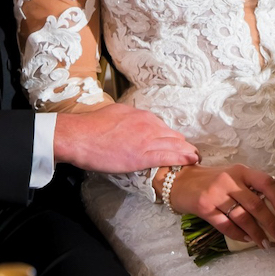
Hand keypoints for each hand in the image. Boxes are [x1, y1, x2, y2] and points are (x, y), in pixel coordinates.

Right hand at [53, 102, 200, 173]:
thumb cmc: (92, 126)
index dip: (171, 138)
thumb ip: (130, 120)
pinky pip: (168, 157)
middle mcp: (148, 125)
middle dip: (183, 146)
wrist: (80, 136)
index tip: (175, 145)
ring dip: (187, 153)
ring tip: (195, 159)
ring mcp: (147, 140)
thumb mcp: (116, 114)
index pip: (164, 128)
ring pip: (175, 146)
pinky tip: (191, 161)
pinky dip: (182, 159)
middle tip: (189, 154)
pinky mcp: (143, 156)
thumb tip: (133, 124)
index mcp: (142, 116)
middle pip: (174, 136)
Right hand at [165, 164, 274, 248]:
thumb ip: (249, 187)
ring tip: (266, 244)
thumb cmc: (211, 180)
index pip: (265, 182)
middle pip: (256, 204)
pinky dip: (238, 235)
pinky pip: (226, 225)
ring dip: (256, 233)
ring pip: (242, 217)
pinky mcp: (204, 208)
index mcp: (240, 171)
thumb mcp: (232, 176)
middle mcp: (229, 180)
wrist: (180, 181)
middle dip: (271, 223)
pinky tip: (246, 239)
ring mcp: (215, 194)